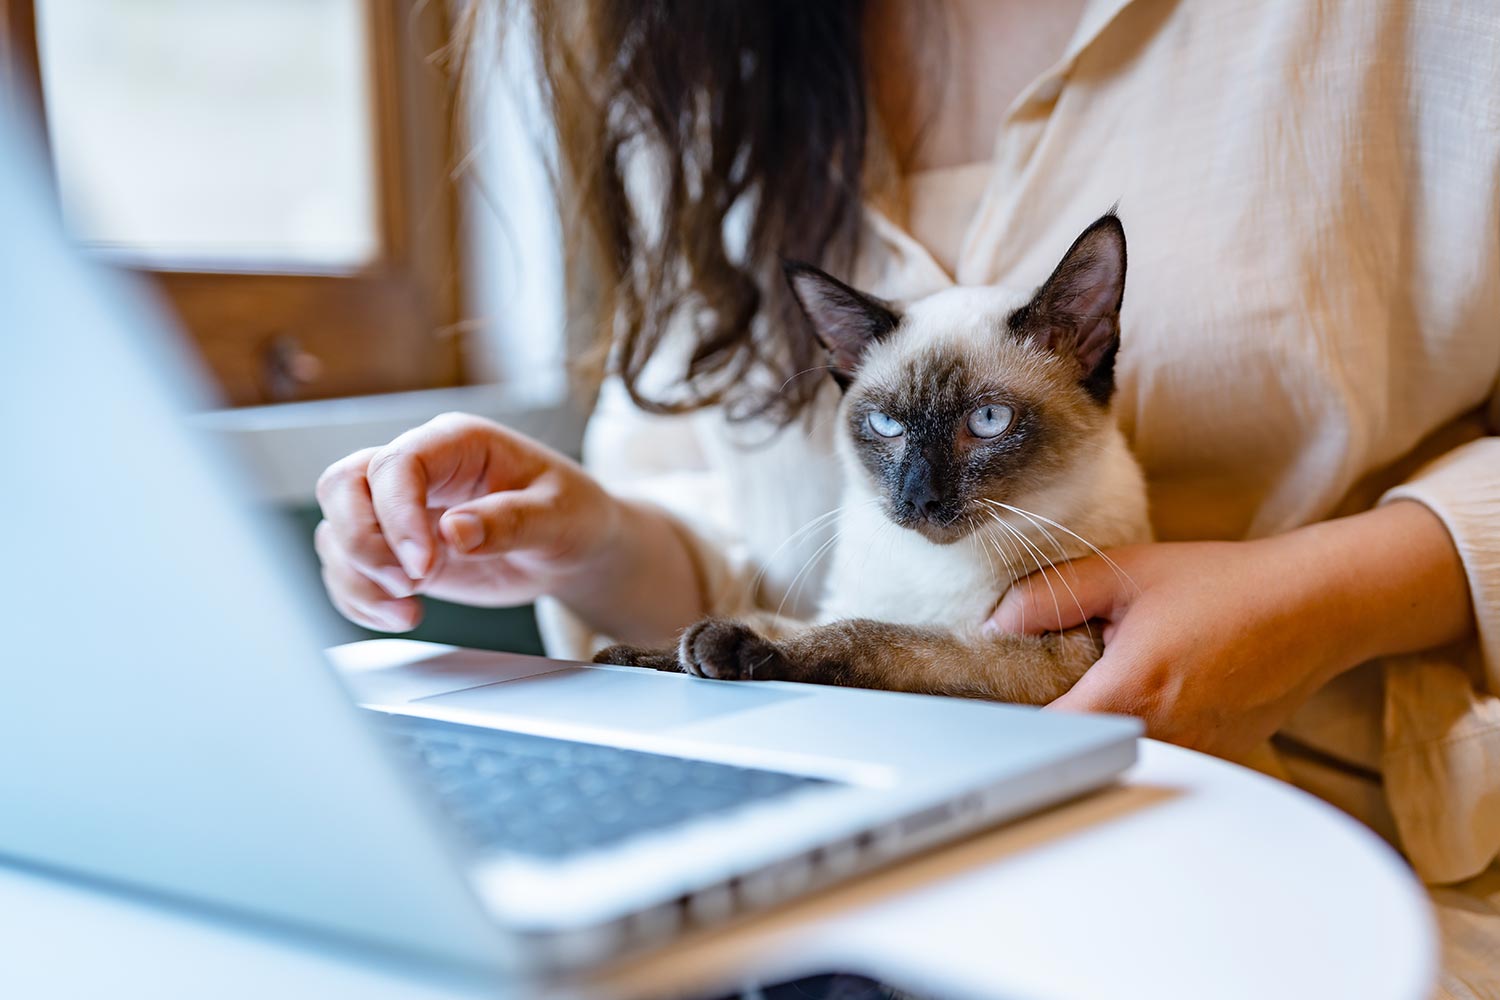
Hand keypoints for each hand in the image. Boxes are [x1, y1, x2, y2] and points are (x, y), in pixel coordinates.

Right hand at [314, 413, 621, 632]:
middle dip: (362, 542)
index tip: (423, 566)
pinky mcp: (396, 550)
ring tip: (409, 610)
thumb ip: (511, 521)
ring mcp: (402, 511)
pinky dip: (360, 598)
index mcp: (456, 443)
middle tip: (410, 585)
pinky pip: (348, 568)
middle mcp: (419, 470)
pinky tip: (400, 616)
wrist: (574, 548)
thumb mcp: (560, 515)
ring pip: (337, 529)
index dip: (397, 515)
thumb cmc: (572, 515)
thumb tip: (454, 531)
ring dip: (359, 577)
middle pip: (343, 485)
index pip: (396, 464)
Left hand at [983, 502, 1473, 758]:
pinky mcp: (1218, 758)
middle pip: (1081, 749)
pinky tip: (1150, 690)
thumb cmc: (1224, 583)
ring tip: (1104, 679)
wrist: (1315, 604)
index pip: (1047, 734)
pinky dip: (1143, 730)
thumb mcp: (1124, 573)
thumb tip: (994, 626)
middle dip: (1057, 721)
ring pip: (1121, 755)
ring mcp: (1196, 754)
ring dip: (1102, 727)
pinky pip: (1161, 754)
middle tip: (1043, 683)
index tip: (994, 704)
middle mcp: (1164, 735)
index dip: (1012, 724)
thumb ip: (1050, 597)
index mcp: (1131, 691)